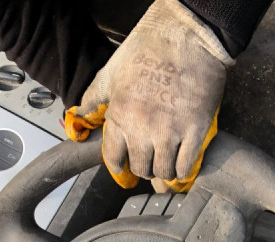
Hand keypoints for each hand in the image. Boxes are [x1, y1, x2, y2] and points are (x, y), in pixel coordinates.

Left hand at [64, 0, 231, 191]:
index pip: (114, 158)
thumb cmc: (147, 49)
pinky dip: (182, 171)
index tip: (124, 167)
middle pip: (141, 168)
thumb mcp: (112, 72)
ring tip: (165, 165)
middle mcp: (142, 129)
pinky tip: (181, 167)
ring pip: (163, 171)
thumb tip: (79, 115)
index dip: (119, 165)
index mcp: (120, 116)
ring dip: (163, 171)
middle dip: (143, 168)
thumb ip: (94, 98)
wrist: (186, 36)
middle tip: (149, 162)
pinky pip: (186, 166)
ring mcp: (170, 132)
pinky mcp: (195, 131)